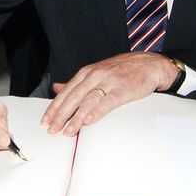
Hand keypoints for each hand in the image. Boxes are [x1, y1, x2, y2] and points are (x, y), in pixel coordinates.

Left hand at [40, 52, 178, 136]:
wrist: (149, 64)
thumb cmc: (123, 70)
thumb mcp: (96, 71)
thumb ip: (76, 82)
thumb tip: (56, 88)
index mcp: (87, 72)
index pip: (66, 91)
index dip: (54, 107)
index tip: (45, 121)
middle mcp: (95, 75)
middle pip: (73, 97)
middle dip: (61, 115)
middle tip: (52, 130)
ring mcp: (109, 82)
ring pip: (88, 101)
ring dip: (76, 118)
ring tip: (68, 131)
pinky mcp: (122, 90)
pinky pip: (107, 102)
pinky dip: (97, 112)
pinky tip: (89, 121)